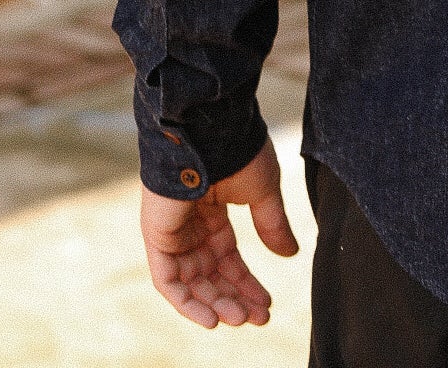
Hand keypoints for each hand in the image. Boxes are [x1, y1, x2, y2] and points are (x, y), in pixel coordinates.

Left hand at [140, 135, 299, 327]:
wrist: (212, 128)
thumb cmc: (238, 150)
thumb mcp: (263, 191)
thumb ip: (272, 224)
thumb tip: (290, 254)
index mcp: (214, 207)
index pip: (228, 256)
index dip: (247, 281)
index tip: (267, 303)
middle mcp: (191, 222)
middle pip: (211, 273)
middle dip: (234, 298)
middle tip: (258, 319)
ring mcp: (172, 230)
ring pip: (191, 282)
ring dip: (215, 304)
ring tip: (241, 320)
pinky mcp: (157, 236)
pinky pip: (168, 281)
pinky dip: (187, 303)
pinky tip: (212, 318)